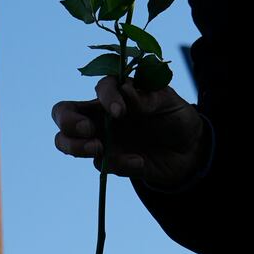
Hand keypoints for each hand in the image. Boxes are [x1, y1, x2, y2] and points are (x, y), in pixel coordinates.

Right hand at [51, 76, 209, 190]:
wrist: (190, 150)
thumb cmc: (176, 116)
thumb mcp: (169, 102)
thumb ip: (149, 96)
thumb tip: (126, 90)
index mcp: (118, 95)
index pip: (99, 88)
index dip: (106, 97)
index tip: (121, 112)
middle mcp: (103, 116)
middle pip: (63, 114)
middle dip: (68, 123)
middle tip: (89, 131)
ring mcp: (103, 140)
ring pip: (66, 143)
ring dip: (75, 147)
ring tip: (99, 149)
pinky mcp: (111, 162)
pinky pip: (102, 165)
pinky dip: (118, 164)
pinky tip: (139, 162)